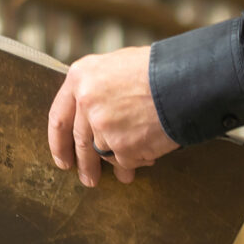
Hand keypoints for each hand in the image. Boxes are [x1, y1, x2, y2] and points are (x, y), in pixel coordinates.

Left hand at [48, 46, 176, 187]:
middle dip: (84, 164)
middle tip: (87, 178)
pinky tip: (147, 158)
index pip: (59, 117)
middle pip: (79, 140)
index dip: (58, 142)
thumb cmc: (158, 69)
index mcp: (81, 77)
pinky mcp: (122, 147)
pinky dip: (135, 162)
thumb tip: (91, 114)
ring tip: (124, 176)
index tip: (62, 158)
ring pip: (103, 153)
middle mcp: (86, 102)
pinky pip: (125, 161)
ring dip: (114, 166)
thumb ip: (99, 88)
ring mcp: (102, 126)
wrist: (185, 81)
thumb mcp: (118, 66)